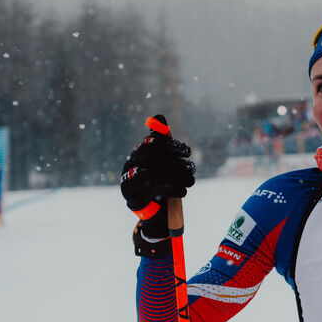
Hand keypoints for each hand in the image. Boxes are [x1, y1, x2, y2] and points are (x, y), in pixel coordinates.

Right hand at [120, 115, 195, 253]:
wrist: (148, 205)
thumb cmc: (158, 177)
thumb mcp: (161, 159)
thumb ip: (162, 140)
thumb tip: (158, 116)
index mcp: (138, 152)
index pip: (152, 143)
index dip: (171, 146)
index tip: (187, 152)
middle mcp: (130, 163)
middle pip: (152, 160)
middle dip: (175, 164)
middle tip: (193, 169)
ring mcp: (128, 179)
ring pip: (152, 175)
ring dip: (175, 177)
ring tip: (191, 182)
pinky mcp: (131, 195)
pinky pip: (151, 191)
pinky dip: (170, 190)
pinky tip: (183, 192)